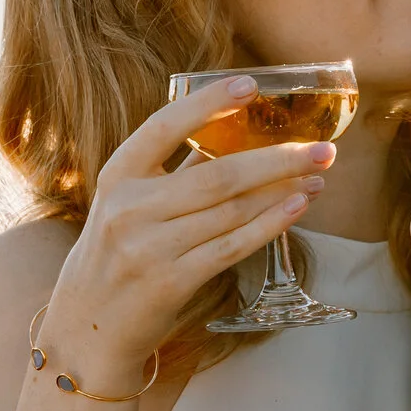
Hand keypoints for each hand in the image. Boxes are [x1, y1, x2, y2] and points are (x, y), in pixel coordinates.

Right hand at [40, 75, 331, 389]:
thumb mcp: (127, 204)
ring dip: (283, 190)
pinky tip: (297, 207)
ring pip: (232, 211)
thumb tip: (235, 132)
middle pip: (218, 174)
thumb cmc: (116, 254)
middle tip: (323, 147)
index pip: (164, 127)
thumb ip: (173, 172)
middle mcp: (129, 208)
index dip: (208, 103)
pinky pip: (232, 247)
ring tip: (317, 175)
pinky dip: (270, 225)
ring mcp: (149, 247)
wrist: (87, 327)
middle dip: (279, 158)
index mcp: (116, 176)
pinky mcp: (171, 282)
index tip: (250, 83)